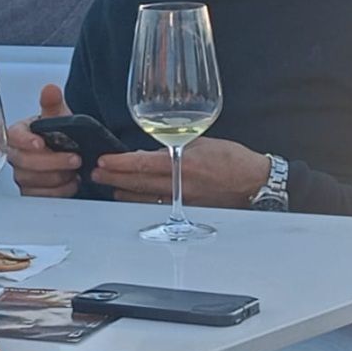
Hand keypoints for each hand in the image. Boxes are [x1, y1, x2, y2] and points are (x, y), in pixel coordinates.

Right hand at [5, 84, 81, 198]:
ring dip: (57, 177)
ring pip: (32, 180)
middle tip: (74, 158)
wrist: (67, 153)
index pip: (12, 136)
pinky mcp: (30, 192)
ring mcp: (22, 175)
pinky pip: (40, 196)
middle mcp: (16, 155)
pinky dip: (59, 191)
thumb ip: (52, 104)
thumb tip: (50, 89)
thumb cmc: (57, 134)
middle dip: (52, 162)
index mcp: (18, 134)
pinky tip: (71, 183)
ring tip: (75, 171)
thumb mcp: (58, 117)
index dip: (25, 141)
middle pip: (23, 162)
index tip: (40, 143)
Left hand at [90, 138, 268, 208]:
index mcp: (184, 163)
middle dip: (114, 178)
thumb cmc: (233, 159)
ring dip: (123, 191)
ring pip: (145, 197)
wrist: (256, 183)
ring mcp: (183, 199)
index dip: (121, 163)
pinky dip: (140, 201)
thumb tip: (152, 148)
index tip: (105, 161)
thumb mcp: (202, 142)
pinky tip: (129, 198)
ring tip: (106, 186)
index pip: (144, 164)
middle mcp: (181, 184)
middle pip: (139, 183)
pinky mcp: (188, 208)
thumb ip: (176, 145)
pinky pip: (158, 205)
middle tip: (95, 174)